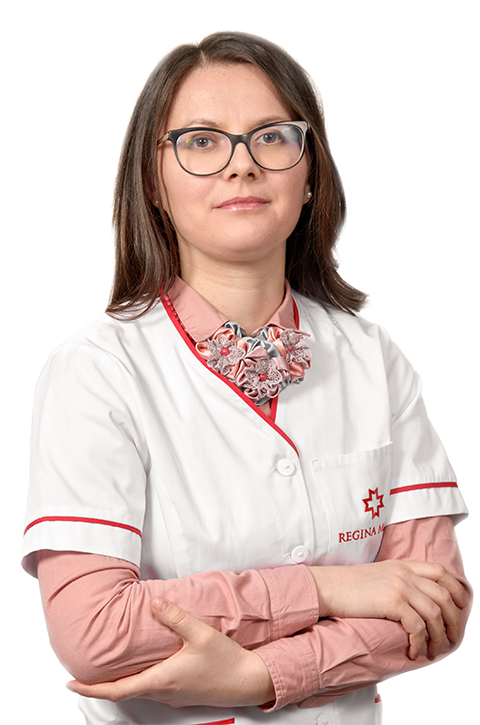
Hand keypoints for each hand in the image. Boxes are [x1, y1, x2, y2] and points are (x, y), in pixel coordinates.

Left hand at [66, 597, 274, 706]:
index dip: (90, 688)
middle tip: (83, 673)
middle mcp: (163, 691)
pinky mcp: (182, 693)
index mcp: (161, 679)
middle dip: (100, 685)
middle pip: (123, 691)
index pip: (116, 689)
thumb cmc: (226, 661)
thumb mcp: (200, 634)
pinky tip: (143, 666)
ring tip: (107, 668)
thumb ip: (175, 617)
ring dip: (120, 682)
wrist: (248, 681)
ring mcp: (173, 695)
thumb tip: (154, 603)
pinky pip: (153, 688)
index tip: (71, 683)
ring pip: (138, 689)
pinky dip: (138, 679)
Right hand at [308, 560, 467, 659]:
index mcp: (401, 565)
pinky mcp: (392, 602)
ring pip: (435, 613)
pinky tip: (414, 650)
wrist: (327, 587)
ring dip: (438, 636)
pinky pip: (417, 627)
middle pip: (444, 594)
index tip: (461, 605)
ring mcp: (399, 586)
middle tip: (452, 636)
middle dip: (453, 619)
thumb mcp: (376, 576)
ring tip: (433, 649)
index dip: (455, 588)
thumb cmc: (346, 586)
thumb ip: (396, 581)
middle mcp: (404, 573)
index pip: (439, 571)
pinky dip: (420, 642)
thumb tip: (411, 603)